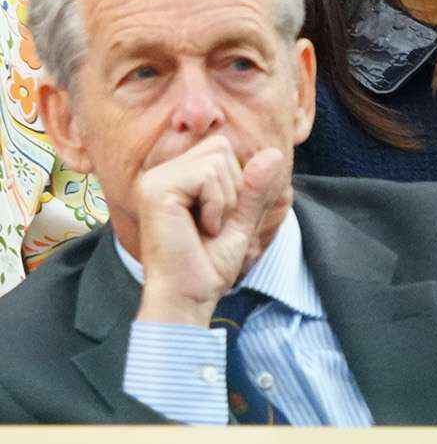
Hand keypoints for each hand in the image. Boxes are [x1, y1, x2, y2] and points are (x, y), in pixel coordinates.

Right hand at [134, 136, 289, 327]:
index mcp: (177, 177)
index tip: (221, 217)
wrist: (190, 295)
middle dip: (232, 188)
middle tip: (214, 223)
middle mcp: (162, 174)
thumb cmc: (209, 263)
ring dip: (225, 199)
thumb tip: (274, 153)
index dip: (236, 182)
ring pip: (216, 160)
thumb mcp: (243, 219)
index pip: (221, 148)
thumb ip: (256, 187)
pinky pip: (207, 175)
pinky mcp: (155, 190)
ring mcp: (155, 180)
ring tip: (207, 227)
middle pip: (220, 148)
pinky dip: (216, 204)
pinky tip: (202, 228)